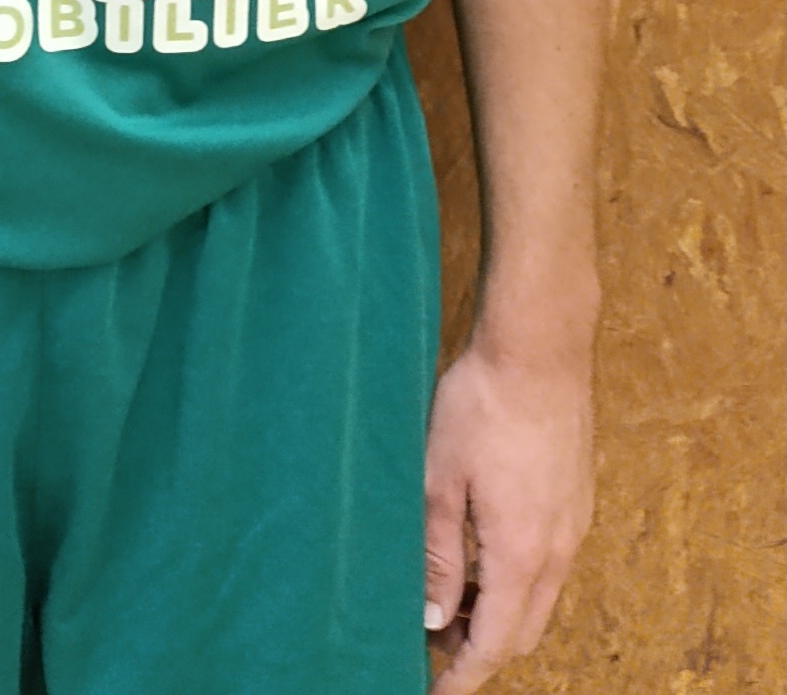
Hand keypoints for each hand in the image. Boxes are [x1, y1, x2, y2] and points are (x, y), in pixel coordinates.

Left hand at [423, 339, 594, 686]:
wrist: (539, 346)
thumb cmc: (481, 403)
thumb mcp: (440, 479)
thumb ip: (438, 554)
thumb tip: (434, 618)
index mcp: (522, 553)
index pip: (494, 644)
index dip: (463, 677)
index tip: (433, 692)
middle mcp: (559, 549)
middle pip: (522, 629)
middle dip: (478, 646)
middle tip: (430, 638)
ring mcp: (574, 522)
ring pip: (539, 596)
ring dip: (499, 609)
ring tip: (449, 593)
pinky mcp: (576, 496)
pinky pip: (550, 561)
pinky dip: (517, 576)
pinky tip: (481, 547)